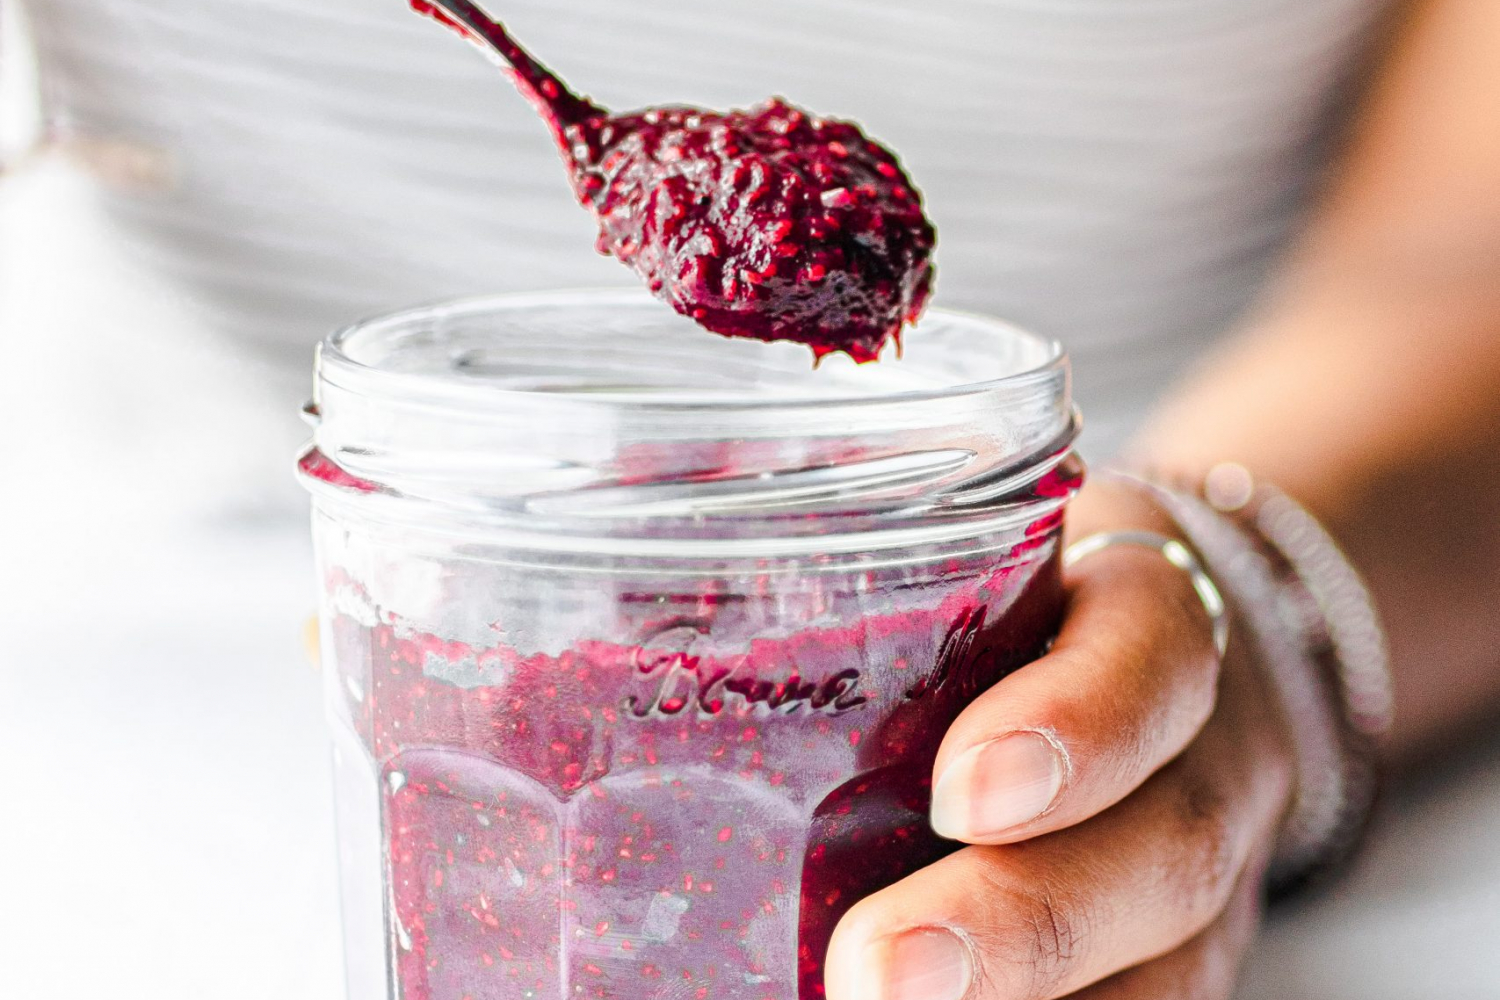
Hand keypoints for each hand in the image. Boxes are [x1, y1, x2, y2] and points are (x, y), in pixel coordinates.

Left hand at [824, 478, 1295, 999]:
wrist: (1177, 653)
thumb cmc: (1037, 596)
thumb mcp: (993, 539)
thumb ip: (871, 547)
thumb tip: (654, 554)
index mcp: (1150, 620)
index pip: (1149, 657)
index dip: (1075, 728)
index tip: (958, 789)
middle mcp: (1201, 760)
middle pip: (1165, 850)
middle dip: (1022, 925)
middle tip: (877, 973)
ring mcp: (1201, 879)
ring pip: (1171, 968)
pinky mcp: (1175, 957)